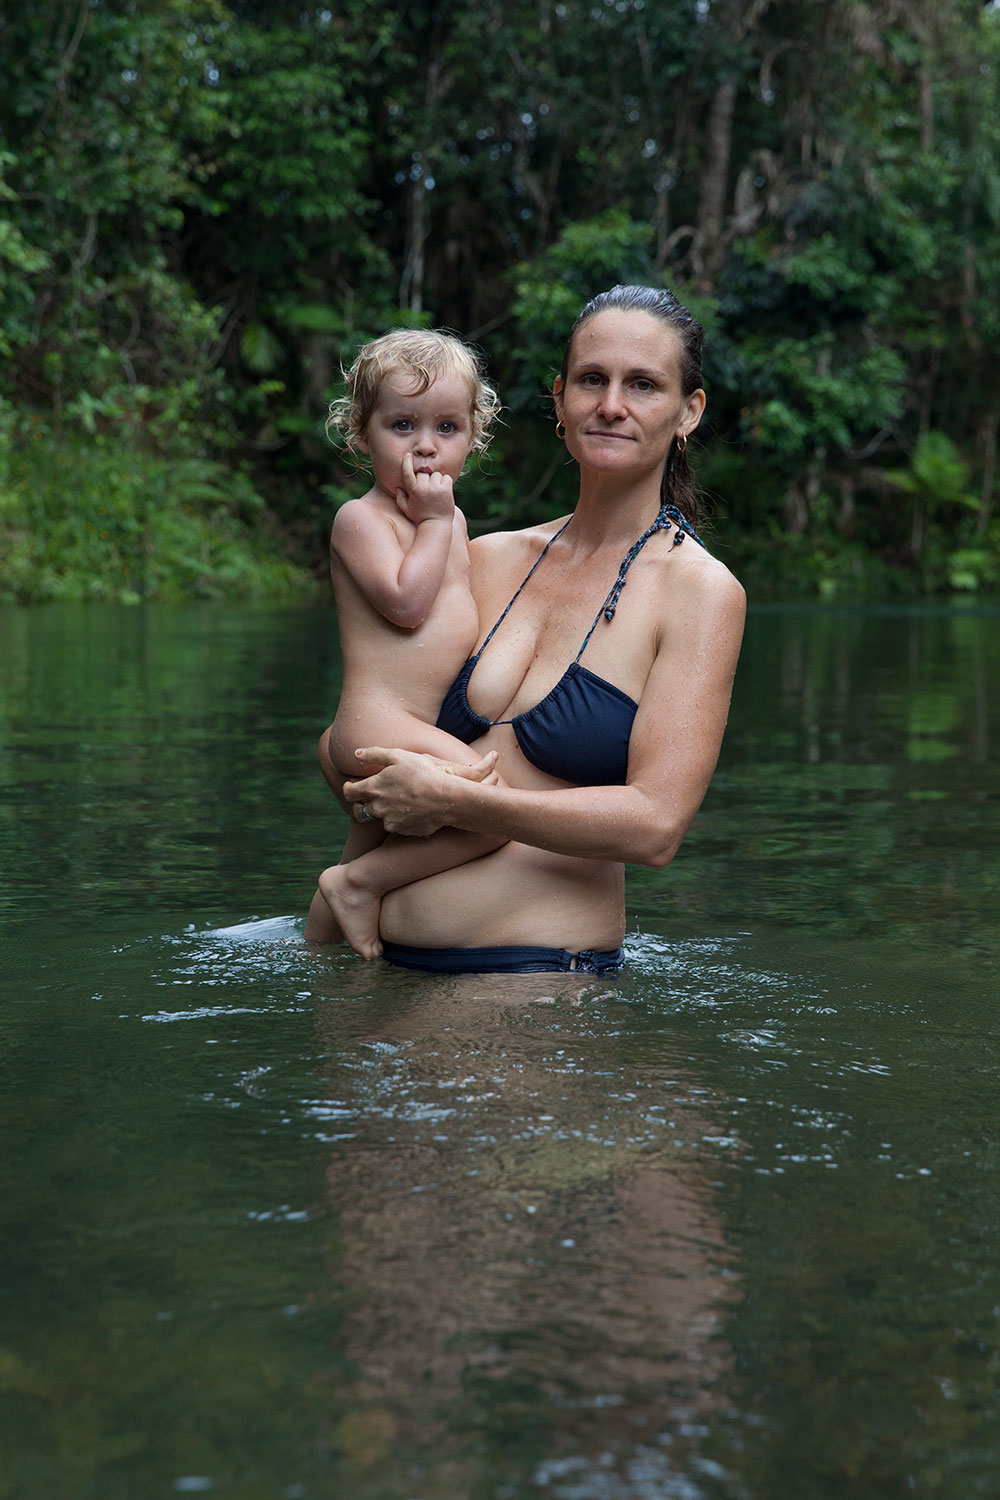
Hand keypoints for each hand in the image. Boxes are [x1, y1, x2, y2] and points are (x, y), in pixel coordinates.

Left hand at [345, 746, 496, 835]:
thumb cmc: (423, 773)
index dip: (348, 788)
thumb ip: (375, 754)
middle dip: (360, 806)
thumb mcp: (398, 756)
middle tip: (367, 800)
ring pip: (379, 820)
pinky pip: (396, 826)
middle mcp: (377, 808)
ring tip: (395, 804)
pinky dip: (399, 820)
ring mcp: (390, 821)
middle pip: (359, 811)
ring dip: (382, 813)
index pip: (349, 792)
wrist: (445, 798)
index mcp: (373, 788)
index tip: (352, 786)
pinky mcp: (403, 831)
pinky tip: (411, 811)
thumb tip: (356, 753)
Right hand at [395, 453, 455, 524]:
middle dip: (425, 479)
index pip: (407, 473)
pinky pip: (446, 478)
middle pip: (423, 473)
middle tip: (428, 491)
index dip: (406, 463)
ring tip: (436, 493)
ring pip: (436, 475)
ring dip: (436, 481)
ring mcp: (435, 488)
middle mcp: (423, 488)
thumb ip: (400, 498)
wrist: (436, 525)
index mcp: (413, 491)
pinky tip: (444, 492)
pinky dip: (446, 482)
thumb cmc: (420, 517)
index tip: (407, 455)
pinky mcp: (446, 489)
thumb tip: (398, 487)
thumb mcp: (407, 510)